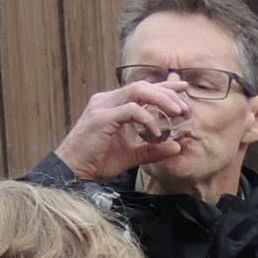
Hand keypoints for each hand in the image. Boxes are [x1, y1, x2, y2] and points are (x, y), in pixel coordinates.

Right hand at [53, 80, 193, 180]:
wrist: (71, 171)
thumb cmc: (96, 163)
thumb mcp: (130, 156)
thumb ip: (152, 150)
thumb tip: (177, 147)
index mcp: (112, 105)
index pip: (142, 89)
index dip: (164, 87)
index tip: (183, 89)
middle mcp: (106, 100)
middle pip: (142, 86)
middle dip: (167, 94)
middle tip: (185, 108)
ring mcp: (103, 106)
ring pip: (138, 91)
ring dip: (161, 100)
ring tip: (177, 113)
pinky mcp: (102, 117)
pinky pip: (131, 110)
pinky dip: (147, 119)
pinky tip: (156, 133)